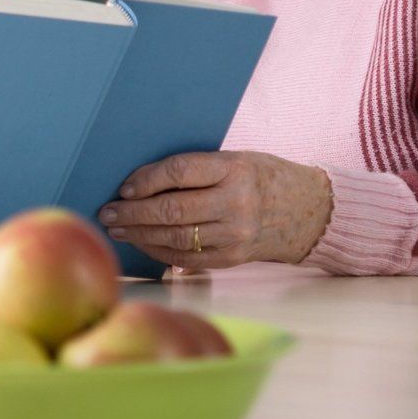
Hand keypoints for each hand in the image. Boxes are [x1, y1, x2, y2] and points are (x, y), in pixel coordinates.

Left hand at [95, 151, 332, 269]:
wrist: (308, 212)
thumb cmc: (262, 177)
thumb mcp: (236, 160)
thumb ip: (197, 169)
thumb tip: (142, 180)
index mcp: (235, 169)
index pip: (180, 171)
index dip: (146, 179)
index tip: (123, 187)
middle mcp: (237, 203)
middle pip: (173, 209)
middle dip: (134, 213)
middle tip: (108, 212)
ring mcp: (236, 234)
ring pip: (177, 237)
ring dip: (141, 234)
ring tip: (118, 228)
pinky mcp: (234, 258)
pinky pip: (189, 258)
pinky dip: (161, 252)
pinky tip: (144, 244)